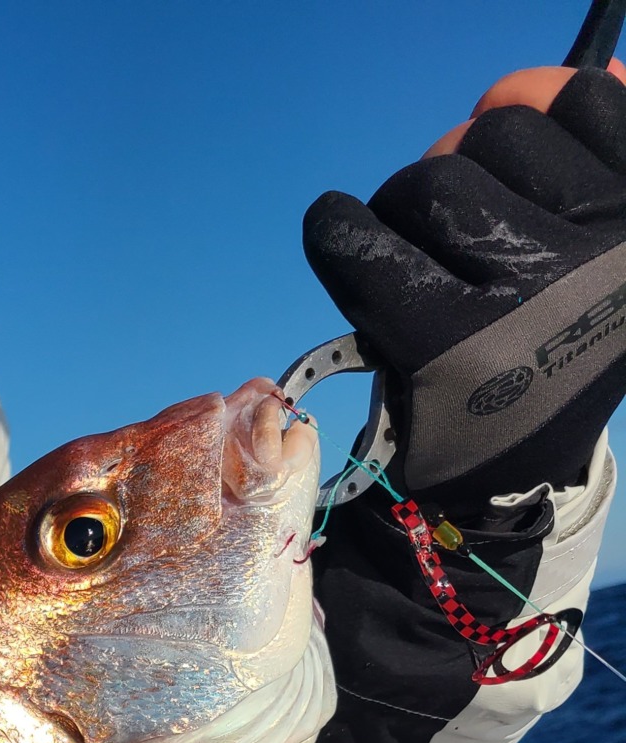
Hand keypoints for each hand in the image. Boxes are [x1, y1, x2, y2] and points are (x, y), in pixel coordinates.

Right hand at [304, 63, 625, 500]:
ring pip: (501, 130)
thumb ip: (372, 306)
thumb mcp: (396, 417)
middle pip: (433, 182)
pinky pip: (586, 102)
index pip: (365, 248)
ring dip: (473, 158)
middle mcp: (546, 287)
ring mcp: (609, 232)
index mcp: (467, 352)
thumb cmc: (467, 429)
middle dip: (407, 205)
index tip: (342, 236)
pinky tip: (534, 143)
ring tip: (480, 203)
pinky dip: (551, 108)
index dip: (338, 233)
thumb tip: (384, 188)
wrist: (567, 445)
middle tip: (422, 243)